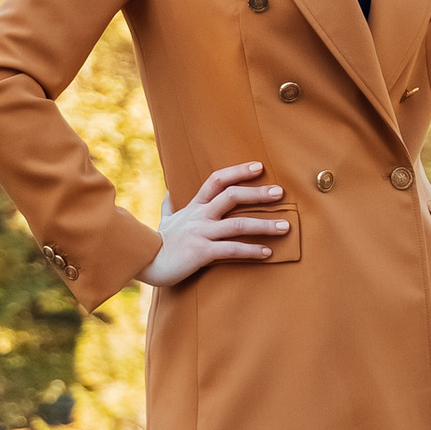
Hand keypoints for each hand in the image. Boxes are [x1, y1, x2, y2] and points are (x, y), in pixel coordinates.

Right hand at [140, 157, 289, 285]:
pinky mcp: (202, 252)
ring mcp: (202, 233)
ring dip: (264, 225)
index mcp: (194, 206)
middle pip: (232, 196)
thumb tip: (168, 192)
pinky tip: (267, 253)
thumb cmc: (157, 242)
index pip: (218, 180)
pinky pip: (232, 249)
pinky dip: (251, 250)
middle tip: (280, 193)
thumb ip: (169, 206)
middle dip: (258, 193)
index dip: (239, 171)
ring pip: (238, 224)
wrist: (145, 262)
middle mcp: (200, 216)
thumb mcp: (164, 220)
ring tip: (285, 227)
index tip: (259, 167)